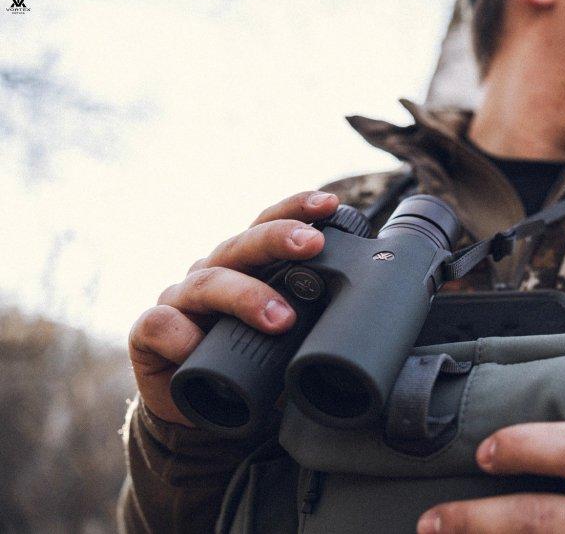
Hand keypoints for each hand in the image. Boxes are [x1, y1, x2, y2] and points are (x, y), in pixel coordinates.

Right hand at [127, 191, 339, 425]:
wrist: (196, 411)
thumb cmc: (249, 366)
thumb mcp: (286, 341)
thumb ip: (313, 323)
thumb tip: (364, 322)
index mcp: (246, 267)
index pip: (268, 226)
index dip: (296, 210)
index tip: (329, 204)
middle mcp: (213, 273)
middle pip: (242, 245)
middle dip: (278, 239)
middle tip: (313, 245)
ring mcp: (179, 300)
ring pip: (207, 281)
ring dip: (246, 295)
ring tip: (281, 319)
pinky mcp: (149, 333)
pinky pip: (162, 325)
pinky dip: (182, 335)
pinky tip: (198, 347)